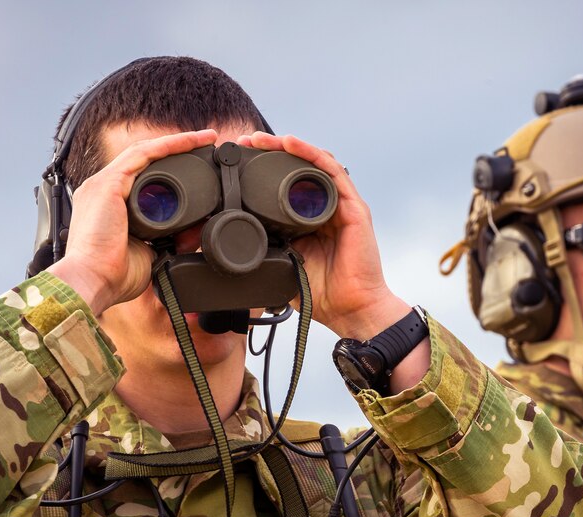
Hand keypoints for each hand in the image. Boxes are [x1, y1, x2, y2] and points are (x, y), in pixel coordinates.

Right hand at [49, 129, 218, 315]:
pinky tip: (189, 141)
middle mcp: (104, 190)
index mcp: (111, 207)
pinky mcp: (108, 183)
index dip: (171, 171)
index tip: (199, 170)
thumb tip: (196, 234)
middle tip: (207, 146)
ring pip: (146, 153)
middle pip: (146, 161)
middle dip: (177, 151)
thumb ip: (172, 242)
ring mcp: (103, 184)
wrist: (92, 281)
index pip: (144, 179)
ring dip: (177, 142)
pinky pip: (143, 154)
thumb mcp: (153, 255)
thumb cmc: (114, 275)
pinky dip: (168, 145)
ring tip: (204, 138)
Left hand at [236, 132, 410, 339]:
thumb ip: (265, 250)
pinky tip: (290, 143)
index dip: (261, 171)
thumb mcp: (281, 266)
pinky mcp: (354, 207)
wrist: (351, 310)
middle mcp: (325, 208)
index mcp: (308, 220)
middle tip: (243, 143)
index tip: (235, 163)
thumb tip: (228, 241)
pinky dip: (309, 153)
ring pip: (313, 162)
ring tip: (260, 140)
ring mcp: (341, 205)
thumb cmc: (322, 294)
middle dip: (269, 151)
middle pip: (297, 168)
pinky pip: (331, 170)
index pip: (284, 185)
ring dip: (286, 146)